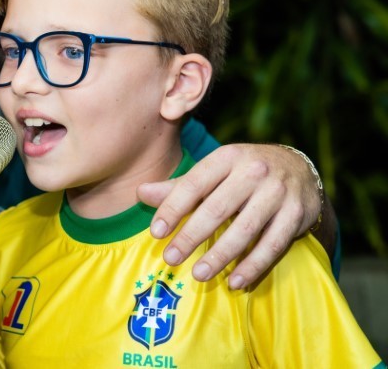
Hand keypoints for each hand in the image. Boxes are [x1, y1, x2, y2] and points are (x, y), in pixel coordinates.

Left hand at [137, 143, 321, 289]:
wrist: (299, 168)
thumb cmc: (242, 173)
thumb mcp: (213, 172)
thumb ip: (178, 187)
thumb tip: (140, 193)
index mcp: (227, 157)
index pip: (194, 184)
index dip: (173, 208)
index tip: (156, 232)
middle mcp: (254, 171)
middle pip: (217, 208)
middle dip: (191, 236)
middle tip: (170, 258)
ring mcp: (278, 192)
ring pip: (245, 229)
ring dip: (220, 256)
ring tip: (199, 274)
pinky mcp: (297, 213)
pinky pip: (273, 245)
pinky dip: (253, 266)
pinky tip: (235, 281)